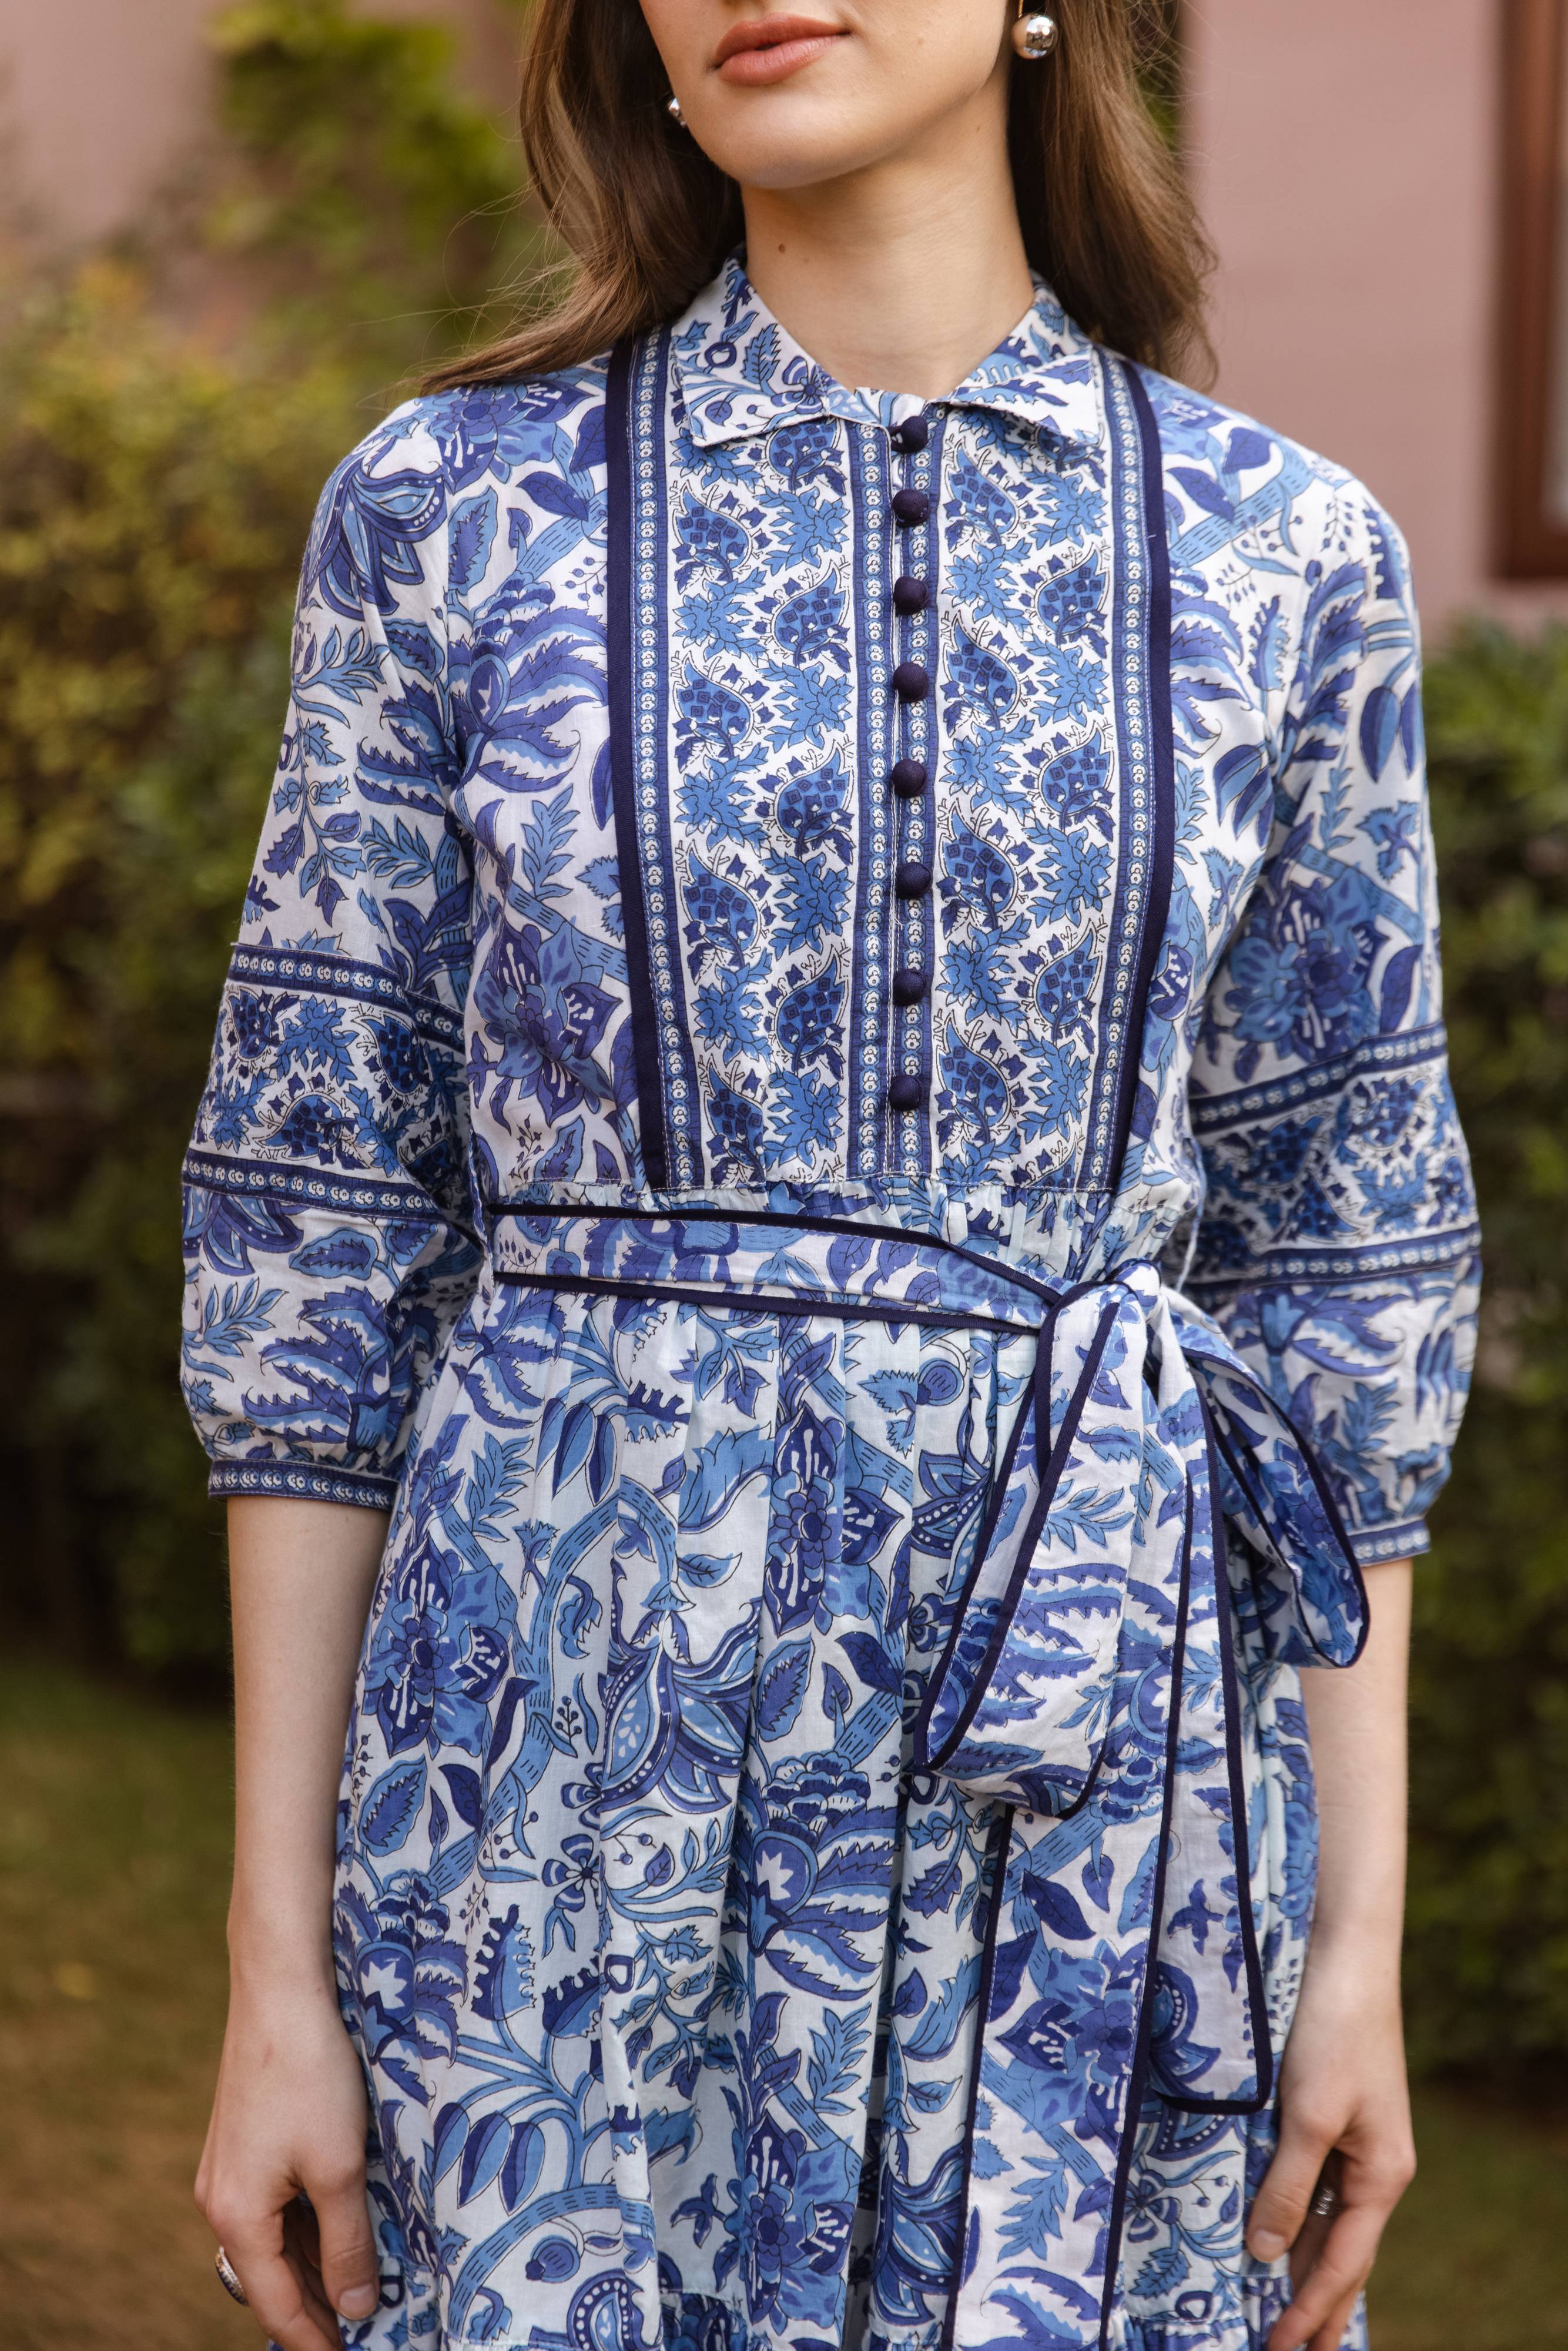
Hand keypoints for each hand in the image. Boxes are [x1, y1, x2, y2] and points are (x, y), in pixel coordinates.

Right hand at [196, 1973, 379, 2349]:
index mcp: (237, 2217)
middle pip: (270, 2277)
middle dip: (316, 2306)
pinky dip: (306, 2224)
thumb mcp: (339, 2168)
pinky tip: (341, 2226)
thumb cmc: (311, 2077)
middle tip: (363, 2324)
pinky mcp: (244, 2140)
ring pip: (274, 2239)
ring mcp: (229, 2169)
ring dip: (314, 2263)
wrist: (281, 1991)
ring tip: (360, 2286)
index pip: (276, 2305)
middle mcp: (220, 2200)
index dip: (315, 2339)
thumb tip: (354, 2308)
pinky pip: (274, 2204)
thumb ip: (347, 2243)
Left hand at [1247, 1951, 1416, 2350]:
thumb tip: (1266, 2254)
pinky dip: (1297, 2218)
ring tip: (1281, 2311)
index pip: (1343, 2265)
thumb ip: (1288, 2185)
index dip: (1313, 2311)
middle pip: (1343, 2254)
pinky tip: (1278, 2233)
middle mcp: (1373, 2167)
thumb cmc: (1332, 2032)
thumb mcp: (1308, 2114)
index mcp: (1380, 2176)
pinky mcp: (1331, 2114)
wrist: (1345, 1959)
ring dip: (1305, 2265)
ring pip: (1327, 2221)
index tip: (1284, 2350)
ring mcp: (1355, 2141)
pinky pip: (1315, 2186)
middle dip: (1318, 2305)